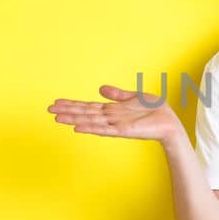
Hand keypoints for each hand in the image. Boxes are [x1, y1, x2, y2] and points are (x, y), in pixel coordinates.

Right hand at [48, 85, 184, 141]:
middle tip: (48, 110)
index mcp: (112, 111)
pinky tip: (78, 127)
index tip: (56, 103)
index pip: (88, 107)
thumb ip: (117, 94)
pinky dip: (91, 128)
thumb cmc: (155, 111)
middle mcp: (111, 118)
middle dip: (67, 111)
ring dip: (74, 119)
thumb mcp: (134, 97)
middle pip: (84, 114)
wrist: (170, 123)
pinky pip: (104, 129)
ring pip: (90, 121)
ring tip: (58, 118)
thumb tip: (100, 88)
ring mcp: (116, 125)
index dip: (72, 104)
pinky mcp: (124, 131)